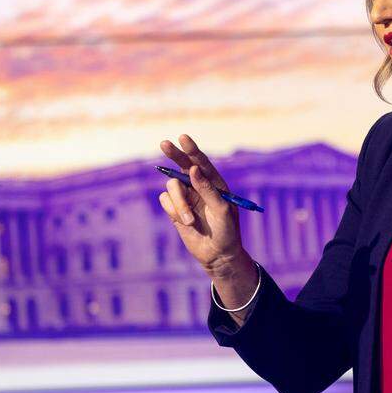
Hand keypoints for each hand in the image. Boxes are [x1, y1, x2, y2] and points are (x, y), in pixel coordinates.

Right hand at [157, 134, 244, 274]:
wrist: (217, 254)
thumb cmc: (226, 231)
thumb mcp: (221, 210)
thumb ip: (207, 189)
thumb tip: (192, 169)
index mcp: (215, 184)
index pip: (201, 162)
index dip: (192, 150)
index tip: (183, 138)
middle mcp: (199, 186)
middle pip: (181, 164)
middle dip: (174, 154)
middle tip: (165, 143)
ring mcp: (186, 197)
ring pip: (171, 187)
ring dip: (179, 203)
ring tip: (191, 220)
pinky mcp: (175, 209)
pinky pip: (165, 201)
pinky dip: (174, 211)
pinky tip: (186, 222)